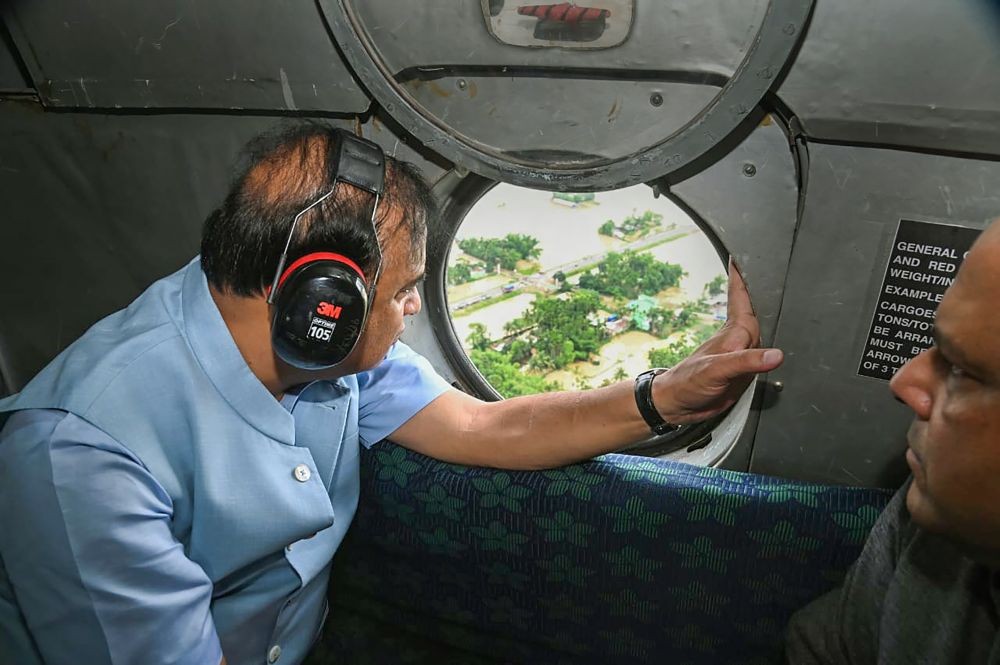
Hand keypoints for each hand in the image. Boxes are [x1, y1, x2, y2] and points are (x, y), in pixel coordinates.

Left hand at [652, 260, 782, 423]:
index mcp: (734, 332)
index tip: (747, 251)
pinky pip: (763, 356)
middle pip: (761, 310)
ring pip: (766, 332)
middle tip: (783, 268)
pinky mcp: (746, 371)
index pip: (741, 296)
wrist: (678, 406)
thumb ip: (746, 361)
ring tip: (788, 298)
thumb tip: (777, 355)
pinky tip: (780, 346)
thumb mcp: (716, 369)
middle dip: (770, 292)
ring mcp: (744, 355)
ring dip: (776, 318)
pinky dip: (773, 349)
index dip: (744, 275)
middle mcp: (741, 339)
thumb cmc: (688, 382)